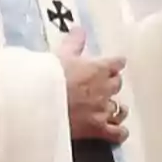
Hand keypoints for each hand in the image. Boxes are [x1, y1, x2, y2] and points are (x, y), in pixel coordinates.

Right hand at [54, 28, 128, 142]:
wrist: (42, 102)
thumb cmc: (51, 75)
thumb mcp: (62, 54)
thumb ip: (74, 42)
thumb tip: (80, 29)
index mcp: (99, 68)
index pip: (117, 62)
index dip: (116, 63)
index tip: (115, 63)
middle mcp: (105, 89)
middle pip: (118, 84)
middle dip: (113, 83)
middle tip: (105, 83)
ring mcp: (103, 110)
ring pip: (119, 108)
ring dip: (117, 106)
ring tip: (113, 107)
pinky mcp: (98, 129)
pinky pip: (117, 133)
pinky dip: (119, 132)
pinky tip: (117, 130)